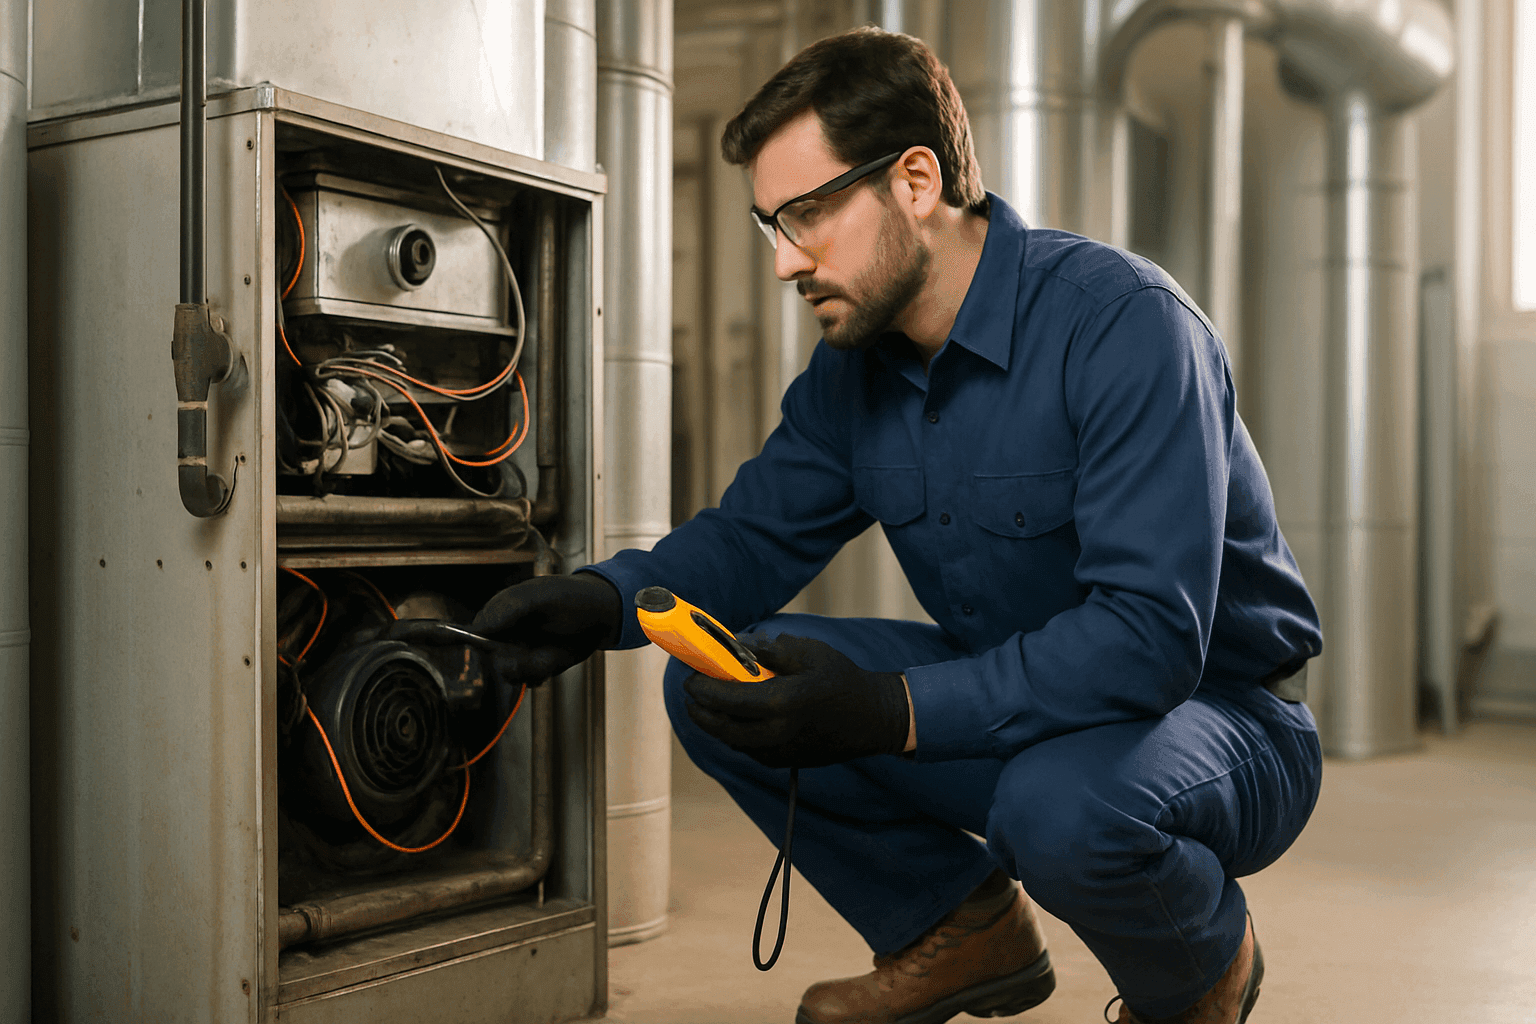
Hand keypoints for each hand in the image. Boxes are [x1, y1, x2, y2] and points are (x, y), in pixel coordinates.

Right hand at [469, 573, 622, 683]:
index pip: (474, 635)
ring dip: (532, 666)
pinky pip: (530, 679)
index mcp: (500, 611)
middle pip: (492, 661)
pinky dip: (543, 672)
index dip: (482, 647)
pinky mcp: (536, 665)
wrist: (602, 614)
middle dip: (515, 660)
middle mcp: (506, 634)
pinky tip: (555, 658)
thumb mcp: (541, 596)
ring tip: (551, 652)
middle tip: (535, 652)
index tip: (499, 650)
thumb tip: (477, 628)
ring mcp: (521, 651)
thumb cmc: (572, 597)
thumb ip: (508, 608)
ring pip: (512, 673)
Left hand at [683, 633, 909, 768]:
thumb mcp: (809, 653)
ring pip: (730, 740)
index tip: (691, 675)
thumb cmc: (843, 681)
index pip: (726, 698)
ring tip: (707, 702)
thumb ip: (771, 651)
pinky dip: (733, 732)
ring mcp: (778, 751)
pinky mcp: (782, 760)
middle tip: (692, 692)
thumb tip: (739, 646)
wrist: (872, 719)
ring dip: (713, 723)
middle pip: (720, 727)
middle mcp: (776, 733)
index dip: (702, 687)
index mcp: (781, 703)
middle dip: (698, 709)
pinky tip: (733, 716)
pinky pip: (746, 748)